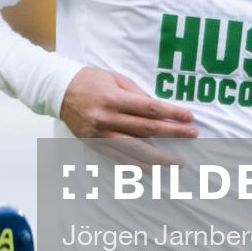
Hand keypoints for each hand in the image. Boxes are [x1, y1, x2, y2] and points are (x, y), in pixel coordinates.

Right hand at [61, 66, 195, 166]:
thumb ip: (137, 93)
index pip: (150, 108)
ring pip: (134, 149)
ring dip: (158, 157)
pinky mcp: (95, 144)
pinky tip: (151, 171)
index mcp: (114, 98)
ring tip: (177, 162)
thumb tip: (159, 108)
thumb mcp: (115, 79)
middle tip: (192, 135)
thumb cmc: (90, 81)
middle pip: (146, 129)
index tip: (189, 117)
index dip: (172, 113)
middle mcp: (107, 118)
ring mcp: (100, 134)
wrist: (59, 92)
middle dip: (172, 132)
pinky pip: (119, 158)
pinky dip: (136, 166)